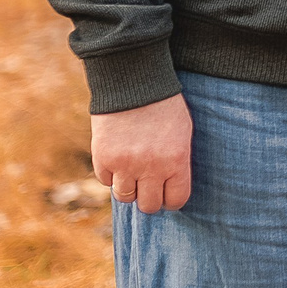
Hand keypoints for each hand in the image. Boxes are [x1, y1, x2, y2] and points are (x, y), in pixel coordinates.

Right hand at [91, 93, 194, 213]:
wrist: (133, 82)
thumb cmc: (164, 106)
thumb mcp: (182, 133)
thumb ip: (177, 162)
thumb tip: (170, 189)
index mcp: (177, 161)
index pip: (176, 200)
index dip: (171, 200)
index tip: (166, 194)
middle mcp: (151, 167)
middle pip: (148, 205)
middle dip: (149, 198)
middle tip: (147, 186)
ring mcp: (125, 164)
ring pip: (125, 196)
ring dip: (128, 187)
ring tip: (131, 171)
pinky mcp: (103, 158)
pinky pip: (105, 181)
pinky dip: (110, 174)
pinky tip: (117, 158)